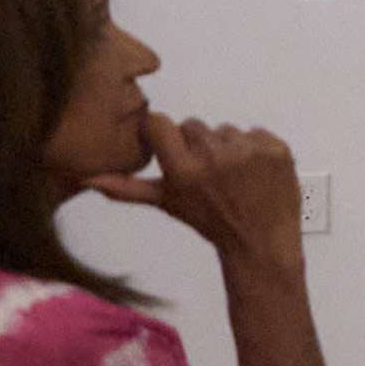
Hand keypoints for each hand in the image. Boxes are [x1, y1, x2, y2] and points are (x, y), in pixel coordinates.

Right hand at [86, 112, 303, 271]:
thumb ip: (128, 188)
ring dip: (226, 146)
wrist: (261, 242)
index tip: (169, 146)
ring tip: (232, 175)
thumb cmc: (210, 222)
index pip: (161, 124)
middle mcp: (216, 155)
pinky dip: (255, 148)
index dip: (163, 133)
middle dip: (196, 144)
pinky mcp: (277, 149)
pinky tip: (254, 172)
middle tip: (206, 171)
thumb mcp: (168, 204)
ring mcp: (250, 151)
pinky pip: (256, 132)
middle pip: (194, 125)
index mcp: (184, 169)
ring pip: (225, 129)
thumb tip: (87, 178)